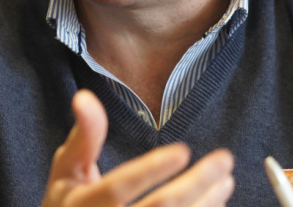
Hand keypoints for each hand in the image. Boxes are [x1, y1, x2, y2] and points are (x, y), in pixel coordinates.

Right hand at [41, 90, 234, 205]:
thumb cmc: (68, 206)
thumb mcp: (66, 170)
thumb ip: (84, 136)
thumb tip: (86, 97)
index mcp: (81, 205)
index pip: (118, 187)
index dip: (151, 170)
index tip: (184, 151)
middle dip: (197, 183)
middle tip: (225, 160)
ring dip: (207, 203)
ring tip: (226, 180)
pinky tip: (215, 203)